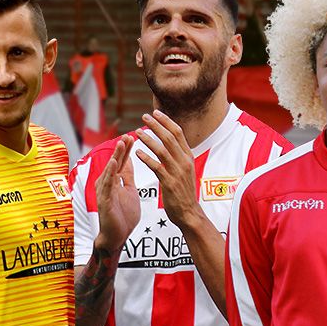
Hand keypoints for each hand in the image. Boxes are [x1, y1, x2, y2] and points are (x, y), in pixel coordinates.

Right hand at [94, 135, 139, 251]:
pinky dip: (110, 172)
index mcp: (115, 182)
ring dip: (116, 156)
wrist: (118, 236)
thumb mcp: (130, 191)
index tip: (133, 137)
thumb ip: (128, 177)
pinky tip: (114, 162)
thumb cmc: (123, 215)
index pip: (122, 162)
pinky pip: (107, 184)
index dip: (127, 150)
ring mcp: (104, 191)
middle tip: (128, 135)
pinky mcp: (104, 200)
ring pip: (110, 170)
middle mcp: (107, 184)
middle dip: (122, 149)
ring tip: (121, 143)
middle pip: (115, 162)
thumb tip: (130, 161)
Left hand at [135, 110, 201, 228]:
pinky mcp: (169, 183)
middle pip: (170, 137)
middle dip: (156, 125)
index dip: (166, 121)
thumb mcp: (185, 170)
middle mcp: (184, 162)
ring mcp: (177, 172)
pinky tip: (137, 153)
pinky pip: (157, 167)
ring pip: (162, 150)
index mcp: (188, 157)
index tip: (155, 113)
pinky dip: (146, 158)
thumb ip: (178, 155)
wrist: (189, 213)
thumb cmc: (184, 192)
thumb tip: (171, 141)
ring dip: (149, 139)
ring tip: (137, 132)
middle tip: (144, 117)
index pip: (178, 133)